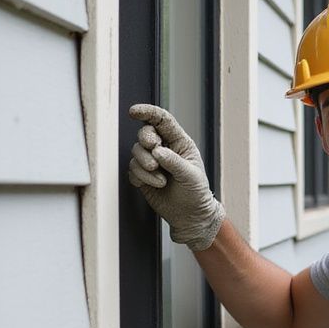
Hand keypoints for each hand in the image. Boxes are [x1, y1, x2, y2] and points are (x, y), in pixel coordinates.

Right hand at [128, 104, 225, 250]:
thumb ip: (174, 162)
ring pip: (136, 152)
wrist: (189, 215)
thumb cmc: (196, 193)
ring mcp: (152, 162)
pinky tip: (155, 185)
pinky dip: (141, 177)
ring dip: (145, 165)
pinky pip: (132, 169)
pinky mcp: (142, 176)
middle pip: (145, 134)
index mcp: (180, 142)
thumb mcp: (191, 176)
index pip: (162, 120)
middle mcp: (164, 149)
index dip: (147, 112)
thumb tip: (157, 150)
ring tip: (161, 179)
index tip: (134, 112)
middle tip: (153, 152)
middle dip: (146, 141)